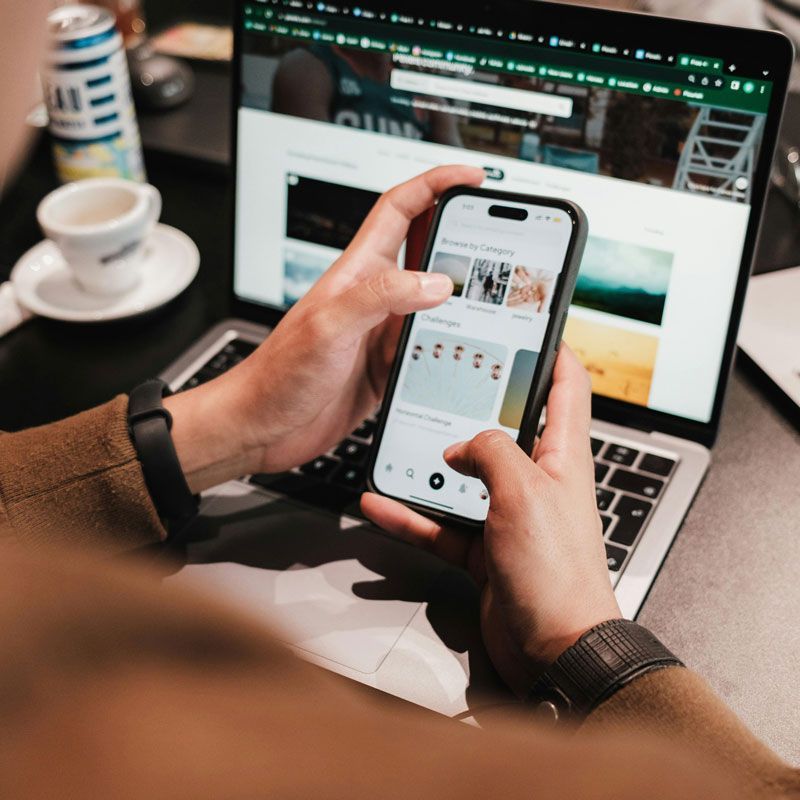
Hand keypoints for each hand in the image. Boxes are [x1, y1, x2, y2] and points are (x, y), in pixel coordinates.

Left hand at [164, 165, 484, 491]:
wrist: (262, 426)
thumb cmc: (279, 373)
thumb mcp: (329, 326)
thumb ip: (380, 298)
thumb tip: (436, 283)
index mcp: (358, 274)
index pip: (401, 210)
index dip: (436, 185)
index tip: (472, 178)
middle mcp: (374, 298)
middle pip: (426, 252)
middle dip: (463, 239)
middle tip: (501, 240)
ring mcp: (381, 332)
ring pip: (434, 304)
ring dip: (463, 299)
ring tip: (496, 299)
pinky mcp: (386, 366)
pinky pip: (428, 347)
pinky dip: (451, 346)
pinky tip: (467, 353)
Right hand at [361, 347, 620, 695]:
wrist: (555, 648)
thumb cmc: (558, 573)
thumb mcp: (524, 491)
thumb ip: (490, 451)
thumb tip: (462, 444)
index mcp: (562, 456)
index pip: (567, 387)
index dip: (552, 351)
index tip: (528, 325)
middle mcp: (537, 479)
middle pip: (504, 428)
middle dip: (474, 404)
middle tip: (443, 377)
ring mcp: (508, 515)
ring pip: (464, 477)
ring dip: (430, 465)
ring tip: (399, 442)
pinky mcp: (484, 548)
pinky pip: (441, 523)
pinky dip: (412, 515)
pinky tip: (382, 505)